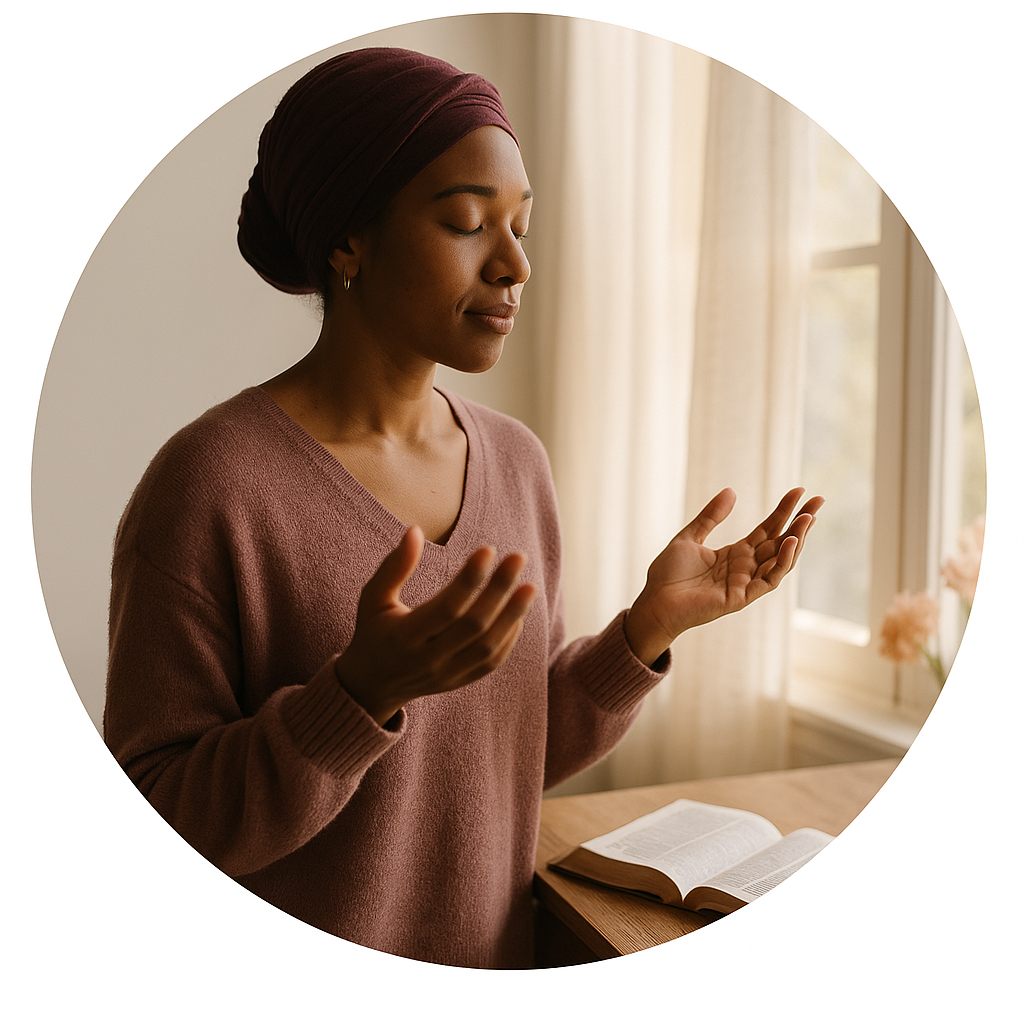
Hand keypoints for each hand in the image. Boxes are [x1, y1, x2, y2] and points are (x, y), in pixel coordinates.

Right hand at [335, 526, 536, 725]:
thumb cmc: (373, 632)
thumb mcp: (373, 598)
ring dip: (512, 615)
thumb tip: (415, 530)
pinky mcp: (459, 682)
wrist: (371, 686)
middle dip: (500, 589)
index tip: (488, 550)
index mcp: (404, 637)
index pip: (446, 607)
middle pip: (473, 625)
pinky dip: (508, 638)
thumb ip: (394, 566)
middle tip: (518, 558)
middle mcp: (427, 659)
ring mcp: (446, 674)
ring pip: (488, 647)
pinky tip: (518, 613)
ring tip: (529, 587)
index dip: (469, 578)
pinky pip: (491, 663)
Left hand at [624, 487, 823, 665]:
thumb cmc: (668, 574)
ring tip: (808, 517)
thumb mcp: (689, 537)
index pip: (768, 530)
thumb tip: (732, 491)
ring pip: (781, 560)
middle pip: (780, 543)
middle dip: (800, 522)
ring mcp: (746, 583)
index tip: (800, 491)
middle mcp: (745, 568)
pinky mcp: (742, 597)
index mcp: (735, 554)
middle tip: (819, 500)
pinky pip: (769, 579)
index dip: (783, 511)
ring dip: (797, 539)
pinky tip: (790, 542)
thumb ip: (711, 516)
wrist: (654, 600)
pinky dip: (782, 562)